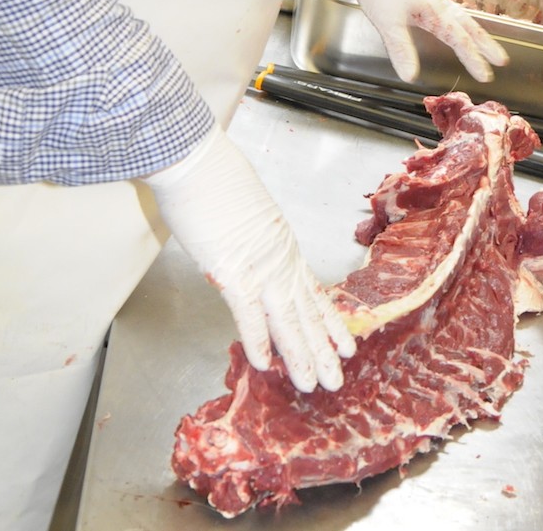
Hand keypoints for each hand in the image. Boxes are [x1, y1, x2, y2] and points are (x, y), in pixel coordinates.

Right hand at [148, 125, 355, 392]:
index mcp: (282, 243)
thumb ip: (253, 236)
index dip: (328, 321)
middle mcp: (278, 257)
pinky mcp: (231, 269)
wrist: (197, 159)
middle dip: (322, 348)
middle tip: (338, 378)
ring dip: (300, 354)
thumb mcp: (245, 210)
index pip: (311, 291)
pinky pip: (248, 311)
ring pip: (286, 319)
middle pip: (305, 311)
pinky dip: (258, 338)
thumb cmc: (214, 177)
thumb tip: (247, 249)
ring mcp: (258, 265)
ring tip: (315, 383)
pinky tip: (265, 364)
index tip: (345, 342)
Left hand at [332, 0, 508, 82]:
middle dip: (486, 45)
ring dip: (477, 32)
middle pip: (469, 27)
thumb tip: (411, 77)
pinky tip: (458, 20)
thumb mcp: (387, 22)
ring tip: (487, 44)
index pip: (460, 40)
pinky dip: (463, 19)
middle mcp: (440, 3)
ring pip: (463, 16)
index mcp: (434, 12)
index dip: (474, 60)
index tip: (486, 76)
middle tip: (502, 60)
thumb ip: (401, 49)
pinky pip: (453, 8)